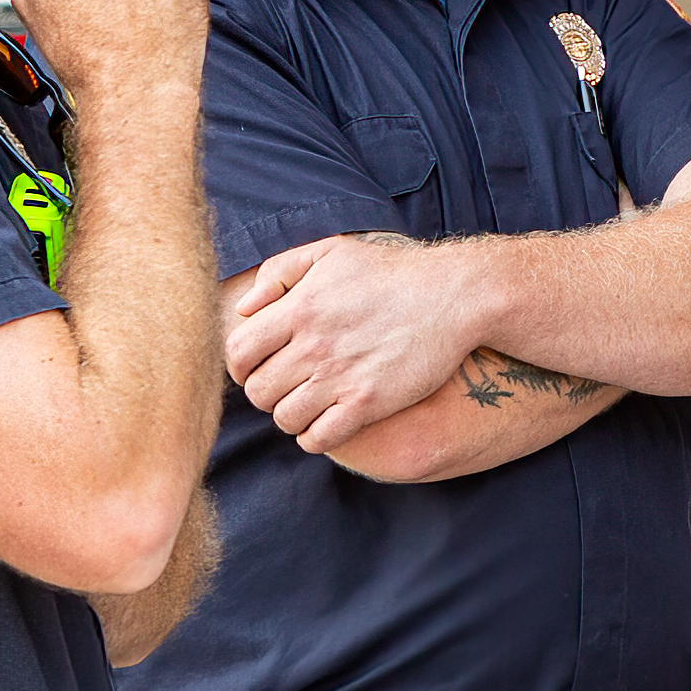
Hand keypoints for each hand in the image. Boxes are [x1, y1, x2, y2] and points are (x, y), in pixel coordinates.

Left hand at [229, 233, 491, 453]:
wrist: (452, 296)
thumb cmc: (390, 273)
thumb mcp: (331, 252)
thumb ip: (279, 271)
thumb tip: (244, 308)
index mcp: (299, 308)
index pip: (238, 352)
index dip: (239, 366)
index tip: (255, 368)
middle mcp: (314, 345)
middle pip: (258, 391)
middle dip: (265, 393)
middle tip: (286, 386)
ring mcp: (341, 376)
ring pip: (285, 418)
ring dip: (290, 416)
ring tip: (307, 404)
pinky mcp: (368, 403)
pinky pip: (319, 438)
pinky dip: (314, 437)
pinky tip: (326, 423)